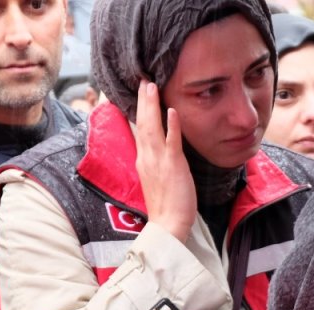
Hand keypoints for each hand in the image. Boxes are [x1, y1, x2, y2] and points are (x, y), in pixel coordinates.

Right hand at [134, 80, 197, 241]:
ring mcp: (159, 161)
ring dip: (152, 106)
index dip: (139, 111)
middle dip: (143, 101)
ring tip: (152, 86)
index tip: (140, 93)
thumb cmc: (166, 206)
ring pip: (153, 128)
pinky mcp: (173, 167)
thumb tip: (158, 149)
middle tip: (144, 80)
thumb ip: (156, 162)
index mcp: (143, 160)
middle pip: (143, 124)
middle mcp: (147, 158)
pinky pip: (172, 143)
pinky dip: (172, 126)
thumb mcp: (157, 179)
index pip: (140, 130)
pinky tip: (172, 111)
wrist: (168, 225)